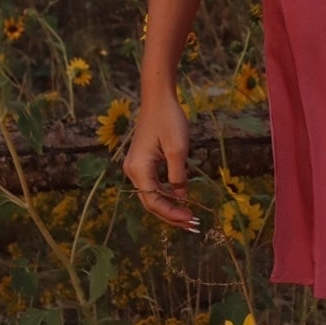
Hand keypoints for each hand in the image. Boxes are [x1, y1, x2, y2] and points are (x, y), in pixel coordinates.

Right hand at [124, 90, 198, 231]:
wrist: (158, 99)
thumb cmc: (169, 119)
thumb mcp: (178, 149)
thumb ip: (178, 176)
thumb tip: (182, 198)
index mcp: (139, 168)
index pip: (153, 201)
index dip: (172, 213)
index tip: (191, 219)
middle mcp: (133, 171)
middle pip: (150, 202)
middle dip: (171, 215)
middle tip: (192, 225)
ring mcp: (135, 167)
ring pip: (151, 195)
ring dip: (169, 207)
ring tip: (188, 217)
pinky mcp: (142, 163)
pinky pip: (152, 185)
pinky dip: (166, 195)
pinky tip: (180, 201)